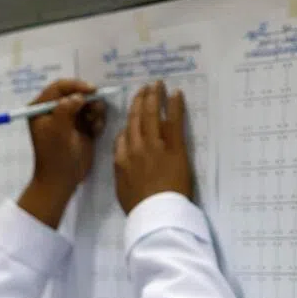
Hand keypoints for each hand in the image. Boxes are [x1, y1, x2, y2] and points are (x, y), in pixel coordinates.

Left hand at [28, 78, 105, 194]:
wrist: (62, 179)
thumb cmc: (55, 155)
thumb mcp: (57, 130)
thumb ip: (66, 109)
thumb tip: (78, 96)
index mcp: (40, 109)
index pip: (58, 87)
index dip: (76, 86)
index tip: (91, 90)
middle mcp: (54, 110)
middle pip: (75, 93)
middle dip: (88, 100)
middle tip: (94, 111)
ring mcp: (68, 118)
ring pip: (87, 103)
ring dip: (94, 110)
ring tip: (93, 124)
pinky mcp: (80, 127)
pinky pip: (93, 115)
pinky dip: (97, 120)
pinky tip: (95, 131)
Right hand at [114, 82, 192, 213]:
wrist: (155, 212)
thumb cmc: (139, 207)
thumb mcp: (121, 190)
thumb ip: (121, 172)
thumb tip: (123, 162)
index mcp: (121, 160)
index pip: (122, 136)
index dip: (128, 123)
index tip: (132, 115)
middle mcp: (135, 148)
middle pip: (135, 120)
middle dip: (139, 102)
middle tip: (144, 89)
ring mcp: (154, 146)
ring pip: (151, 115)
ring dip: (154, 97)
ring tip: (157, 85)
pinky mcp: (174, 147)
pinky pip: (174, 121)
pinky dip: (174, 106)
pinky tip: (176, 94)